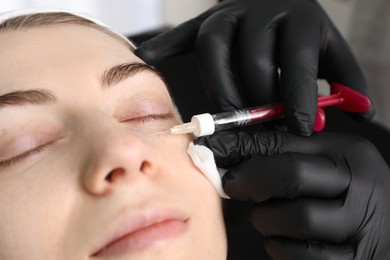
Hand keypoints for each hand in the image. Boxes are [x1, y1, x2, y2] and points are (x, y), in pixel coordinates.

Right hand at [135, 0, 374, 135]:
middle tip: (259, 128)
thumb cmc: (304, 33)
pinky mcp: (204, 20)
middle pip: (253, 60)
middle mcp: (261, 10)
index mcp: (300, 17)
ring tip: (224, 116)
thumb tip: (362, 111)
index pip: (298, 61)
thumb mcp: (333, 50)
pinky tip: (149, 60)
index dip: (298, 99)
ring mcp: (228, 12)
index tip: (299, 128)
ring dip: (217, 86)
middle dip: (256, 100)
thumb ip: (347, 78)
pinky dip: (163, 47)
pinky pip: (181, 33)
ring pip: (214, 49)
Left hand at [197, 131, 389, 258]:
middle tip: (235, 186)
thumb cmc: (346, 192)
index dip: (243, 152)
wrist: (386, 225)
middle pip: (291, 177)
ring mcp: (360, 228)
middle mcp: (360, 188)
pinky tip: (282, 238)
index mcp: (349, 155)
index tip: (216, 158)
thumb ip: (284, 153)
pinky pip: (300, 255)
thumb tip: (231, 148)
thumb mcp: (325, 163)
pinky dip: (279, 246)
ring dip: (267, 219)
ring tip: (269, 216)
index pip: (286, 146)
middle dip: (252, 181)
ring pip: (295, 219)